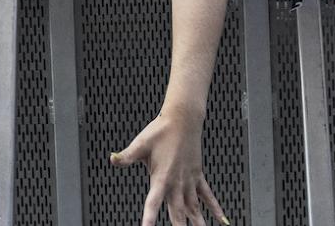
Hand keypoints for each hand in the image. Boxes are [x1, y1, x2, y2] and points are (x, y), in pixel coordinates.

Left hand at [111, 110, 224, 225]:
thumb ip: (126, 156)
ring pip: (194, 208)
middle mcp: (177, 182)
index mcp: (162, 177)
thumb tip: (112, 159)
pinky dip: (215, 208)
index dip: (149, 218)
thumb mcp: (140, 144)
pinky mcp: (197, 175)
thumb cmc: (162, 130)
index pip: (153, 202)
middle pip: (178, 213)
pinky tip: (221, 219)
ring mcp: (189, 181)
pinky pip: (207, 195)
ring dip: (198, 223)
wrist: (183, 118)